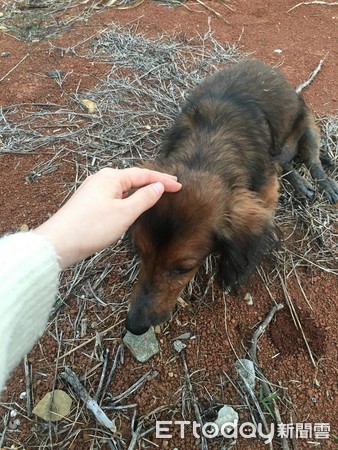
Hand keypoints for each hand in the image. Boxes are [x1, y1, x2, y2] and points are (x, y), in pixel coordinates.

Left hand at [34, 168, 181, 268]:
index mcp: (111, 177)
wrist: (59, 243)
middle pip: (133, 178)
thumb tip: (157, 187)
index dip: (163, 180)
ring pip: (124, 187)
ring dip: (141, 190)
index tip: (179, 186)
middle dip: (153, 182)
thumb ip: (144, 198)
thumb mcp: (124, 213)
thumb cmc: (91, 228)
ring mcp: (94, 190)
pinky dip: (129, 198)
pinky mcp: (89, 202)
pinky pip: (115, 195)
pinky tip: (133, 205)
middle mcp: (101, 178)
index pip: (144, 174)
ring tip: (157, 194)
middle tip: (172, 187)